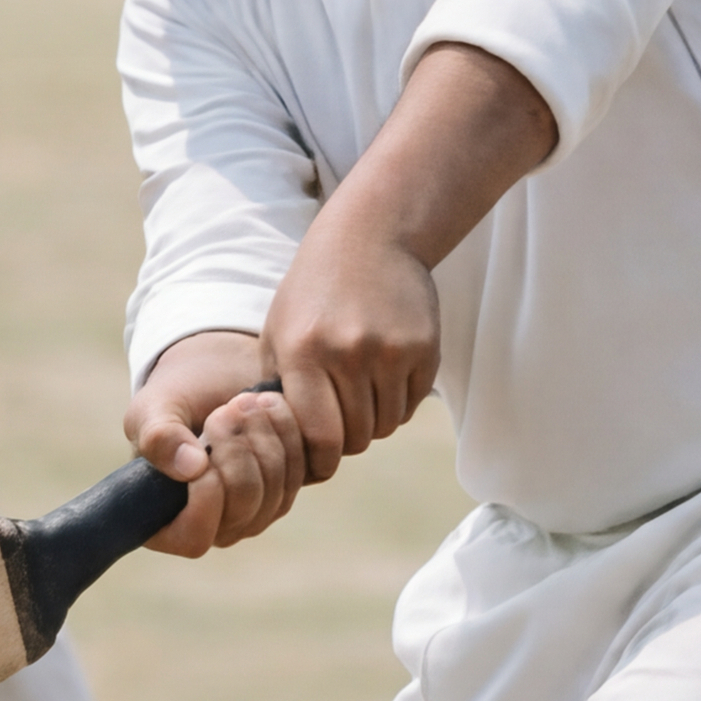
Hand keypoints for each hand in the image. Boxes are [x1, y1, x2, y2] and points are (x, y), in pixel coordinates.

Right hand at [123, 328, 308, 556]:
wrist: (215, 371)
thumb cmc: (173, 398)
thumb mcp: (152, 410)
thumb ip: (158, 437)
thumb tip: (191, 469)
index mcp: (167, 523)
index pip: (194, 539)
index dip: (205, 497)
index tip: (204, 450)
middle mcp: (213, 527)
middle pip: (243, 507)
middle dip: (237, 451)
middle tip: (226, 409)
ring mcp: (253, 514)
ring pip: (277, 490)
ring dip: (264, 436)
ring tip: (245, 400)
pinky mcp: (286, 490)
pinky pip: (303, 473)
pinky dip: (288, 432)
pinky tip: (268, 404)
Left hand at [260, 211, 441, 478]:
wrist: (369, 239)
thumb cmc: (313, 292)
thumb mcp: (277, 332)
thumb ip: (276, 388)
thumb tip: (278, 445)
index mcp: (302, 352)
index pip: (319, 437)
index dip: (320, 460)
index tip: (319, 460)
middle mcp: (347, 353)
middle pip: (356, 437)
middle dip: (346, 440)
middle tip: (340, 422)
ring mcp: (390, 350)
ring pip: (386, 424)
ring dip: (373, 420)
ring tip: (360, 393)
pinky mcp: (424, 347)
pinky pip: (413, 404)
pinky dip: (399, 403)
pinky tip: (384, 377)